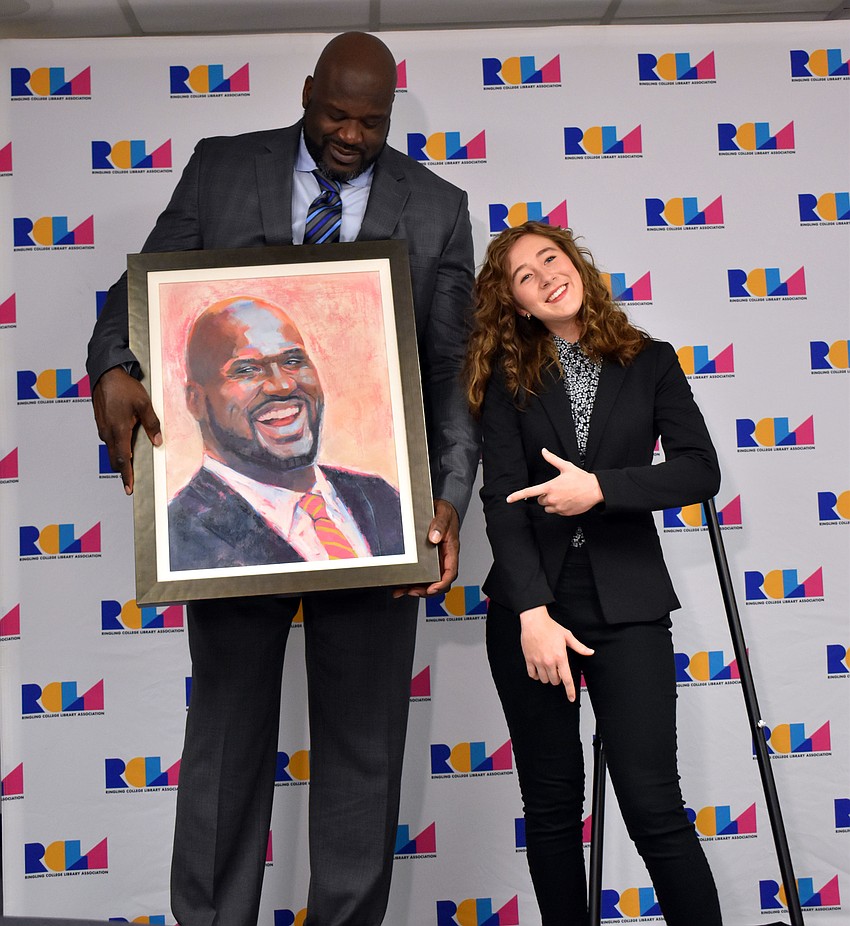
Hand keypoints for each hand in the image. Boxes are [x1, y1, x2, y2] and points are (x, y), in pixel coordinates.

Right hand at [92, 366, 161, 494]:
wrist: (105, 374)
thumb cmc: (124, 388)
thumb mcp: (144, 404)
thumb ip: (152, 424)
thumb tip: (158, 441)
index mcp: (119, 430)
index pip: (122, 459)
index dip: (126, 475)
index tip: (128, 488)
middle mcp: (108, 432)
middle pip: (114, 459)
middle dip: (122, 471)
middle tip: (130, 481)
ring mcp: (102, 428)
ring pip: (111, 450)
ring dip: (119, 458)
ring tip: (130, 465)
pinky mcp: (101, 423)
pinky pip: (109, 441)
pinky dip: (116, 448)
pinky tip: (124, 446)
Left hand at [392, 498, 459, 598]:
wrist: (441, 508)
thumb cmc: (446, 512)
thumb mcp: (444, 514)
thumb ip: (440, 525)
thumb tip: (435, 537)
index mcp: (451, 549)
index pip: (451, 572)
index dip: (442, 583)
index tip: (432, 589)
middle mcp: (444, 557)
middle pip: (439, 581)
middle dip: (426, 590)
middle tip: (412, 591)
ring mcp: (435, 559)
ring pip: (429, 581)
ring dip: (416, 588)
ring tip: (402, 591)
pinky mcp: (427, 559)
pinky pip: (421, 574)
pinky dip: (411, 582)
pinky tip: (400, 585)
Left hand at [507, 447, 602, 514]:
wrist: (596, 490)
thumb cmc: (581, 477)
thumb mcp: (566, 466)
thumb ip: (552, 459)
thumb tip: (543, 451)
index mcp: (549, 487)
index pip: (529, 492)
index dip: (517, 496)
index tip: (508, 499)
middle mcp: (552, 499)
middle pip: (540, 500)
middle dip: (545, 495)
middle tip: (557, 489)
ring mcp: (558, 507)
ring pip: (547, 507)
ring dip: (551, 502)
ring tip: (564, 495)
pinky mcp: (564, 513)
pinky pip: (556, 512)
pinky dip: (560, 507)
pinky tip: (568, 500)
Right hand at [519, 605, 593, 701]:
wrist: (534, 621)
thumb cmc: (550, 627)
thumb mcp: (567, 636)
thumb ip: (579, 647)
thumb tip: (590, 652)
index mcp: (560, 657)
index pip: (567, 679)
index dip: (570, 691)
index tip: (571, 698)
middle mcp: (549, 661)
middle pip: (555, 681)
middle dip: (558, 678)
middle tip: (557, 670)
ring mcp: (538, 661)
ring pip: (544, 679)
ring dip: (547, 677)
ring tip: (548, 669)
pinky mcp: (529, 660)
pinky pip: (532, 675)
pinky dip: (536, 675)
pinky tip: (538, 670)